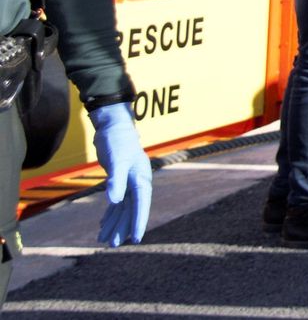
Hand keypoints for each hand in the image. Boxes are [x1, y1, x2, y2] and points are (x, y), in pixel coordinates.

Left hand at [89, 103, 151, 246]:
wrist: (114, 126)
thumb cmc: (117, 141)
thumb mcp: (115, 160)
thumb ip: (116, 181)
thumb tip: (115, 202)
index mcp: (141, 178)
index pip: (141, 205)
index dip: (139, 222)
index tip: (136, 239)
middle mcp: (138, 182)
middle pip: (132, 210)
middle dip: (123, 227)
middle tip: (112, 245)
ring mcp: (129, 182)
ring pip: (123, 208)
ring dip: (114, 223)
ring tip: (104, 240)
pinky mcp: (119, 180)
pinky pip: (117, 202)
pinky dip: (110, 213)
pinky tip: (103, 225)